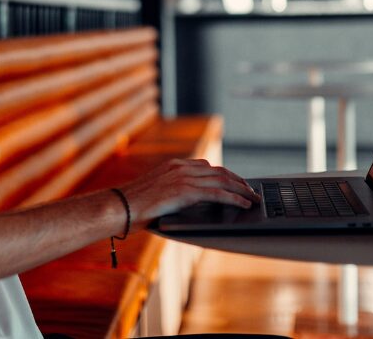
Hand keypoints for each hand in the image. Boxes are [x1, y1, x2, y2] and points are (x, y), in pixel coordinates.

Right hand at [118, 159, 259, 229]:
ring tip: (253, 198)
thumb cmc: (133, 206)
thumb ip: (173, 192)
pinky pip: (217, 194)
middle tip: (251, 190)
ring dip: (241, 189)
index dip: (225, 175)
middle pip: (218, 171)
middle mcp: (181, 168)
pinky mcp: (185, 191)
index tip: (236, 182)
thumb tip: (189, 202)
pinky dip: (234, 198)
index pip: (207, 167)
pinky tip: (244, 204)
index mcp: (174, 165)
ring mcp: (183, 178)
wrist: (119, 206)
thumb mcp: (156, 193)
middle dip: (238, 181)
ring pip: (222, 181)